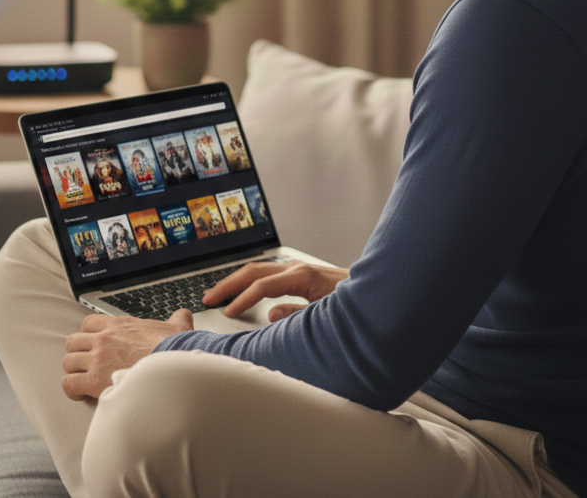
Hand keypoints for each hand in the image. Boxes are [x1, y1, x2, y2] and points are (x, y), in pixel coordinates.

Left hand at [61, 309, 193, 400]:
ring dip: (75, 371)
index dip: (89, 335)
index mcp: (119, 325)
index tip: (94, 344)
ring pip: (68, 362)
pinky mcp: (94, 380)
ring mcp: (97, 359)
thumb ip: (176, 318)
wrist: (170, 366)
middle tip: (87, 363)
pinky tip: (81, 393)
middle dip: (78, 353)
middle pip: (73, 341)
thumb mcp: (176, 326)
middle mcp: (103, 339)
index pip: (89, 323)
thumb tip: (182, 315)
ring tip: (84, 379)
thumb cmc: (172, 348)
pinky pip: (69, 383)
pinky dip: (72, 389)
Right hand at [202, 260, 348, 320]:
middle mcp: (298, 269)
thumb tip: (269, 312)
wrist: (378, 294)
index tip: (228, 313)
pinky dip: (250, 282)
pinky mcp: (302, 275)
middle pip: (254, 271)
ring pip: (259, 270)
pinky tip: (244, 293)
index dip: (243, 300)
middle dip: (229, 284)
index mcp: (303, 276)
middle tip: (208, 298)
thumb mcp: (327, 316)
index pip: (263, 286)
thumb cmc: (357, 307)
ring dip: (236, 281)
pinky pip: (268, 275)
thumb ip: (297, 316)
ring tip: (218, 295)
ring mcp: (299, 270)